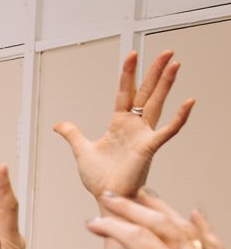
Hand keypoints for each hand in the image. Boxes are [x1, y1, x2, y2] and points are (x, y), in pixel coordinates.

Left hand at [55, 49, 193, 200]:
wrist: (107, 196)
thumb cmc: (99, 178)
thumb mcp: (82, 150)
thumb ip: (73, 134)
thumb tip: (59, 124)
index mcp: (119, 124)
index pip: (124, 92)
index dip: (128, 74)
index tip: (131, 55)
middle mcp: (134, 126)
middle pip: (146, 92)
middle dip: (155, 72)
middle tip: (167, 52)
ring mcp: (144, 135)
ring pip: (157, 103)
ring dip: (166, 84)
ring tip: (175, 64)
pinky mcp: (149, 147)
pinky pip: (167, 130)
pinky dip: (179, 117)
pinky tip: (189, 102)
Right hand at [84, 191, 230, 248]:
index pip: (134, 236)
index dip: (110, 226)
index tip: (92, 223)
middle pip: (157, 222)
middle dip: (130, 207)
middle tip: (110, 197)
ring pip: (182, 223)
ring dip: (160, 207)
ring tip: (142, 195)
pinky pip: (209, 236)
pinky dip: (198, 221)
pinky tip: (192, 212)